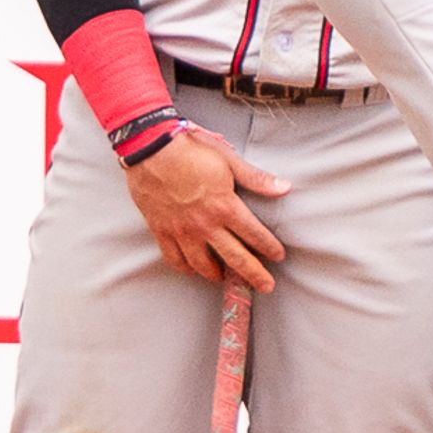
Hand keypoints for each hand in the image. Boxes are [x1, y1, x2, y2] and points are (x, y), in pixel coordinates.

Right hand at [122, 125, 289, 289]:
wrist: (148, 146)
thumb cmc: (189, 148)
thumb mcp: (227, 159)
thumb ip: (256, 178)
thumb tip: (284, 188)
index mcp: (224, 206)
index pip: (255, 235)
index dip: (270, 248)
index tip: (278, 255)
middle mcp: (205, 224)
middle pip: (235, 258)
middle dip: (254, 275)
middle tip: (265, 286)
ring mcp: (182, 230)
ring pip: (203, 265)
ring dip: (218, 275)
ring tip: (225, 278)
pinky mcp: (161, 230)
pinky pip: (174, 259)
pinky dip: (185, 268)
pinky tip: (192, 269)